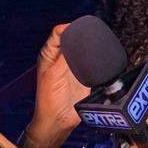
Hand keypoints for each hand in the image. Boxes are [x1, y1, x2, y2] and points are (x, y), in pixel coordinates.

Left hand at [31, 23, 89, 141]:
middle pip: (71, 38)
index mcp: (48, 55)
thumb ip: (63, 58)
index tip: (78, 27)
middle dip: (80, 33)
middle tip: (90, 33)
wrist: (58, 120)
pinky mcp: (83, 75)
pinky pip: (90, 61)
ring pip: (82, 49)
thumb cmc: (48, 101)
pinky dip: (94, 57)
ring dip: (88, 45)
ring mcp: (72, 67)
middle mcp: (60, 59)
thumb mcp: (53, 76)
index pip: (57, 33)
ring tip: (96, 41)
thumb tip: (72, 40)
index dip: (67, 27)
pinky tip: (99, 56)